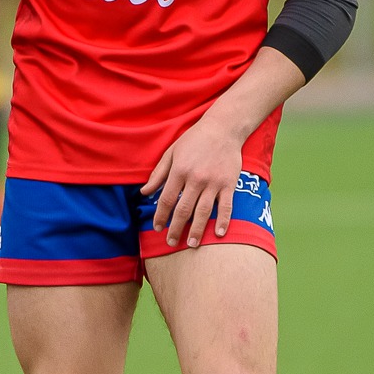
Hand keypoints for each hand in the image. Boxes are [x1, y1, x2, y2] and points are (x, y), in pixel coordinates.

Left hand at [142, 117, 244, 248]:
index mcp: (179, 171)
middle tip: (171, 243)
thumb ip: (158, 174)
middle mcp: (196, 179)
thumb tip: (144, 193)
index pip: (167, 200)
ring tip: (191, 244)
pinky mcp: (229, 184)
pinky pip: (226, 206)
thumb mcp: (171, 152)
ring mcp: (214, 183)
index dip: (160, 216)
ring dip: (197, 230)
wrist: (223, 128)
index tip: (157, 228)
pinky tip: (219, 234)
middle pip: (183, 210)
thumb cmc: (194, 139)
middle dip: (176, 228)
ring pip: (203, 211)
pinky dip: (224, 221)